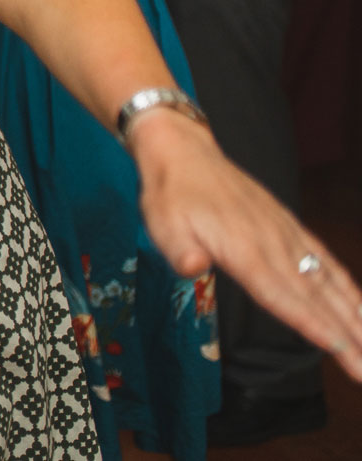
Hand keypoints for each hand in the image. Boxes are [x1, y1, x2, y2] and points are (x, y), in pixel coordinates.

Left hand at [130, 109, 361, 380]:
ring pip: (330, 283)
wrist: (184, 153)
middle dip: (349, 336)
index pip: (285, 297)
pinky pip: (326, 262)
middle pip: (317, 299)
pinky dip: (347, 286)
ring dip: (356, 316)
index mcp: (246, 251)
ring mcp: (287, 236)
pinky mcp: (290, 229)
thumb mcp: (162, 223)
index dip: (315, 326)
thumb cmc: (172, 193)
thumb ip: (179, 250)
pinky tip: (359, 306)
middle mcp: (275, 246)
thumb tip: (192, 268)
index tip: (344, 351)